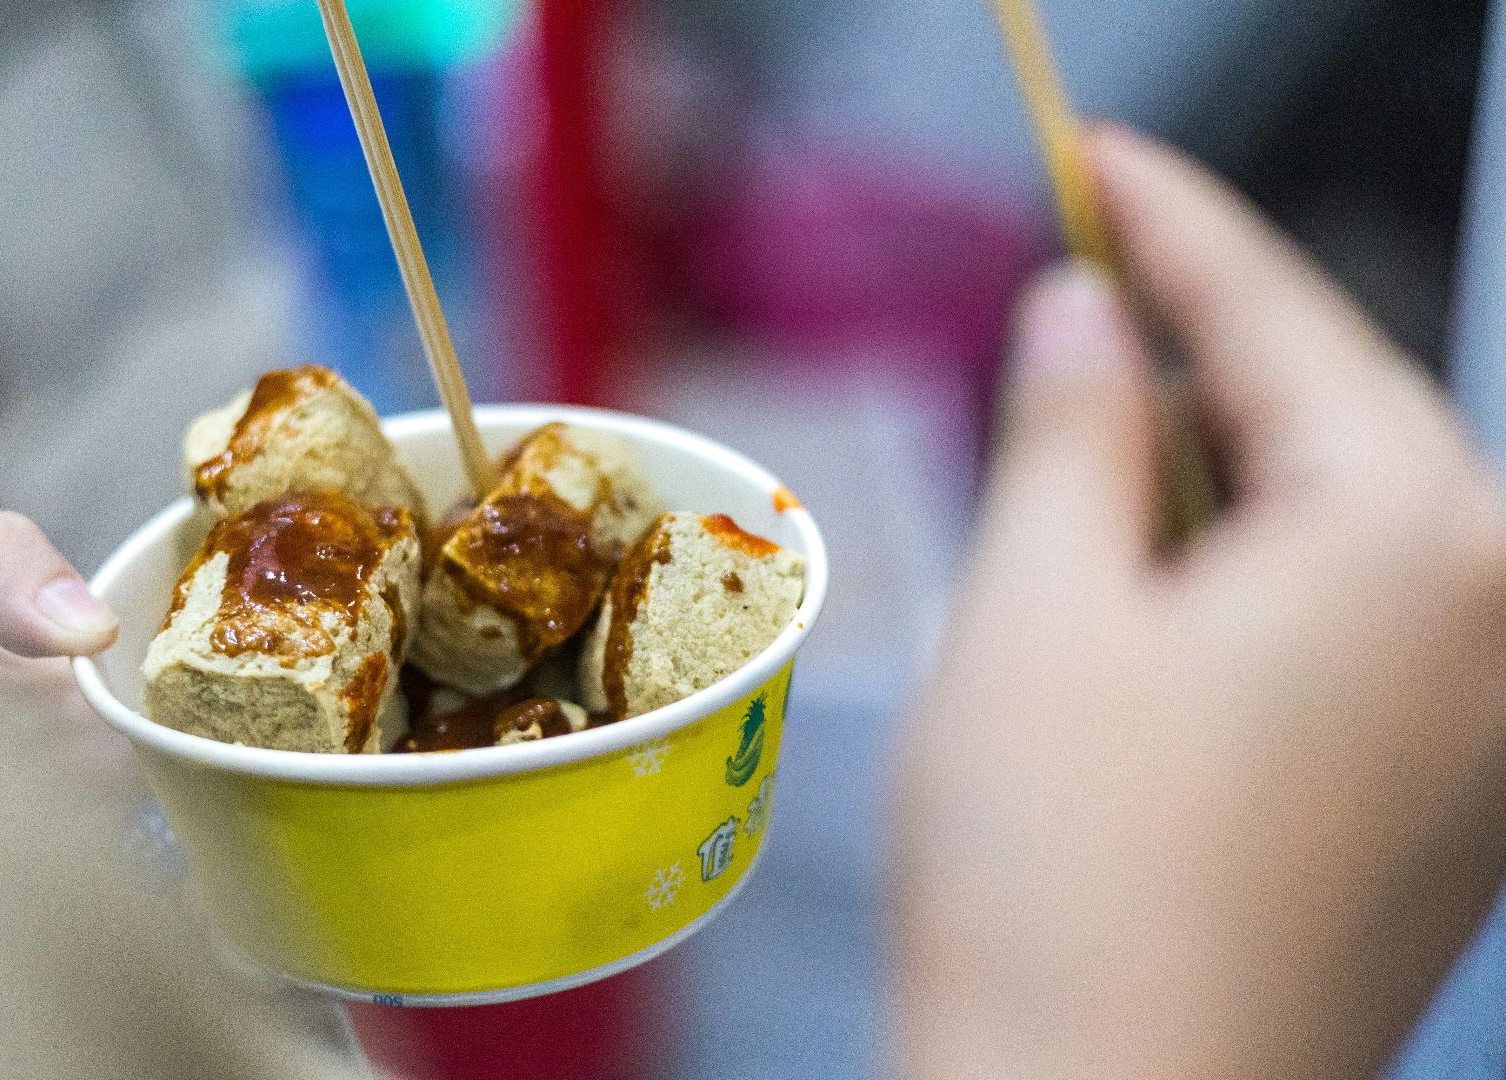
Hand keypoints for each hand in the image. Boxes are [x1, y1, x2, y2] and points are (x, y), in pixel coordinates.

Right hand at [891, 127, 1505, 1079]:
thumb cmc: (1063, 888)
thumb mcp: (1036, 605)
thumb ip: (1074, 426)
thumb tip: (1085, 315)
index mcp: (1418, 538)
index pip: (1279, 311)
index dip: (1166, 217)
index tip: (1095, 155)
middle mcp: (1496, 621)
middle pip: (1329, 415)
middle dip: (1191, 356)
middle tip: (1062, 305)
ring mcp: (1484, 727)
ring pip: (1337, 526)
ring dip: (1206, 481)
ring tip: (1071, 474)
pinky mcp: (1438, 806)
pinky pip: (1351, 629)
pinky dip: (1245, 584)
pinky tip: (1136, 602)